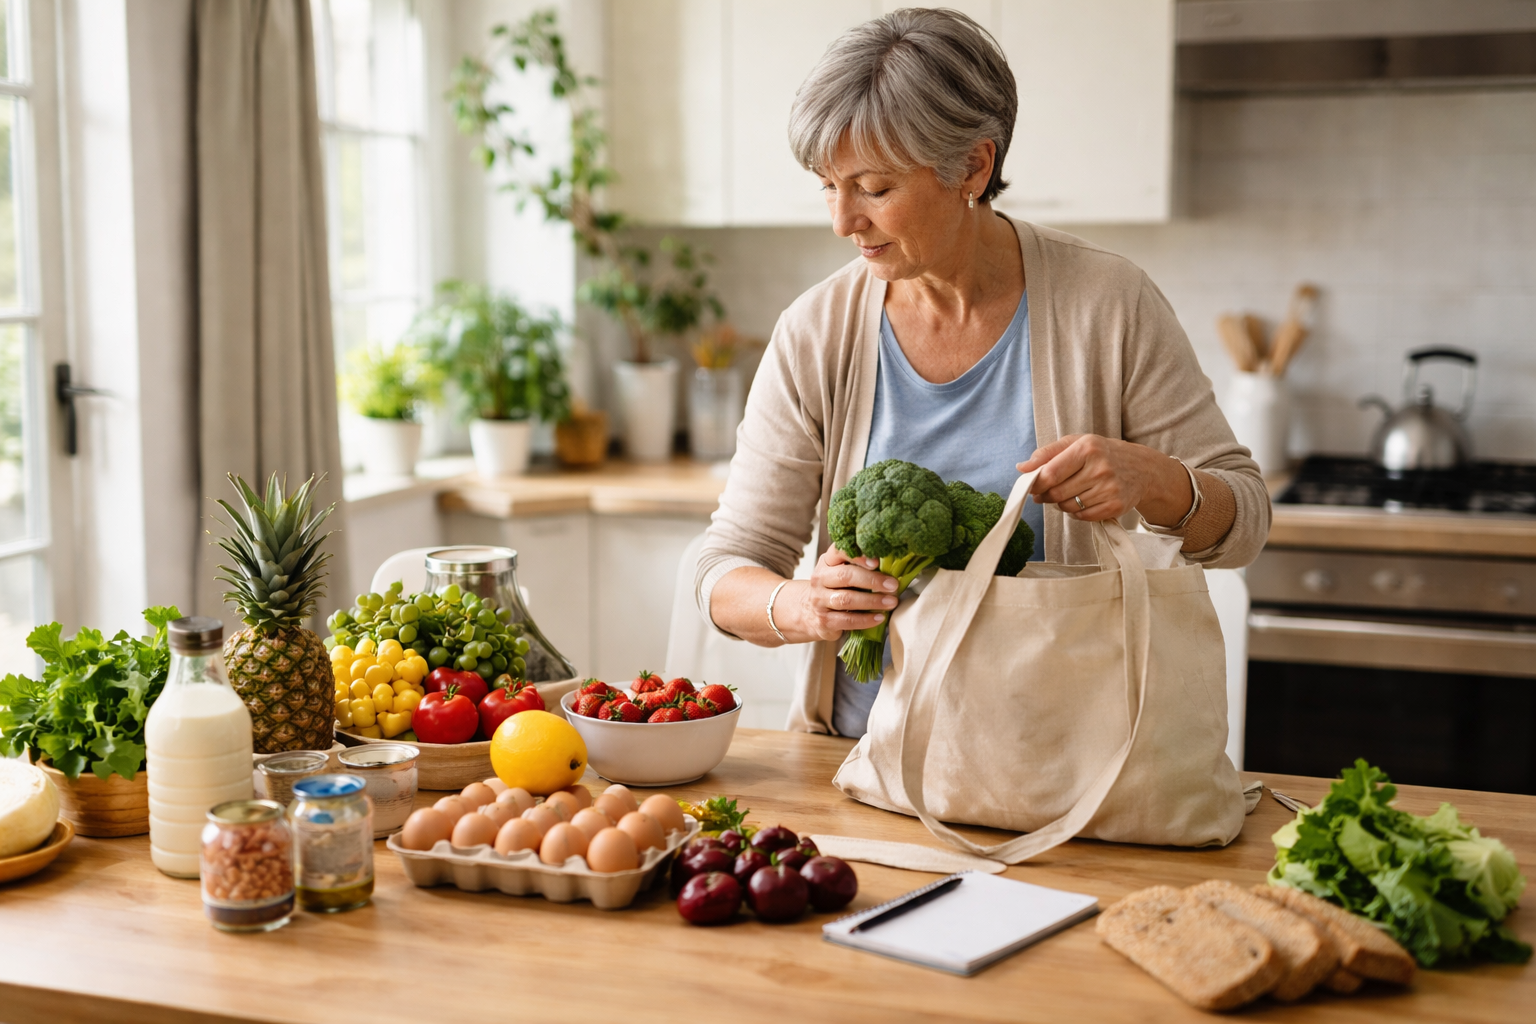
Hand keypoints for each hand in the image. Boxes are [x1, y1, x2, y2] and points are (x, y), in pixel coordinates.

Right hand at [782, 547, 898, 641]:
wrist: (808, 613)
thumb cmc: (834, 589)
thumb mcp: (842, 572)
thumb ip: (860, 567)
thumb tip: (893, 565)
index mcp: (827, 562)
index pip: (839, 551)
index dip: (857, 555)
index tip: (876, 561)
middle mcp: (820, 579)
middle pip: (845, 576)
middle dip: (872, 580)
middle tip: (893, 585)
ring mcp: (819, 600)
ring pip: (847, 599)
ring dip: (872, 601)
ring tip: (891, 602)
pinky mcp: (824, 621)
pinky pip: (847, 620)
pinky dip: (865, 620)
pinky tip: (879, 618)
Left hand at [1017, 434, 1191, 525]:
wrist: (1142, 468)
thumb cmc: (1103, 453)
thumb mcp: (1076, 443)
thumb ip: (1047, 454)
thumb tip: (1022, 468)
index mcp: (1087, 448)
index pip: (1050, 474)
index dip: (1036, 484)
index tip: (1032, 486)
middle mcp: (1100, 468)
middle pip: (1056, 493)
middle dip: (1045, 496)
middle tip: (1045, 493)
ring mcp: (1109, 489)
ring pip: (1067, 507)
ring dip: (1061, 504)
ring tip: (1068, 493)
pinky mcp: (1115, 506)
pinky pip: (1082, 517)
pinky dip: (1076, 513)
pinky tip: (1081, 502)